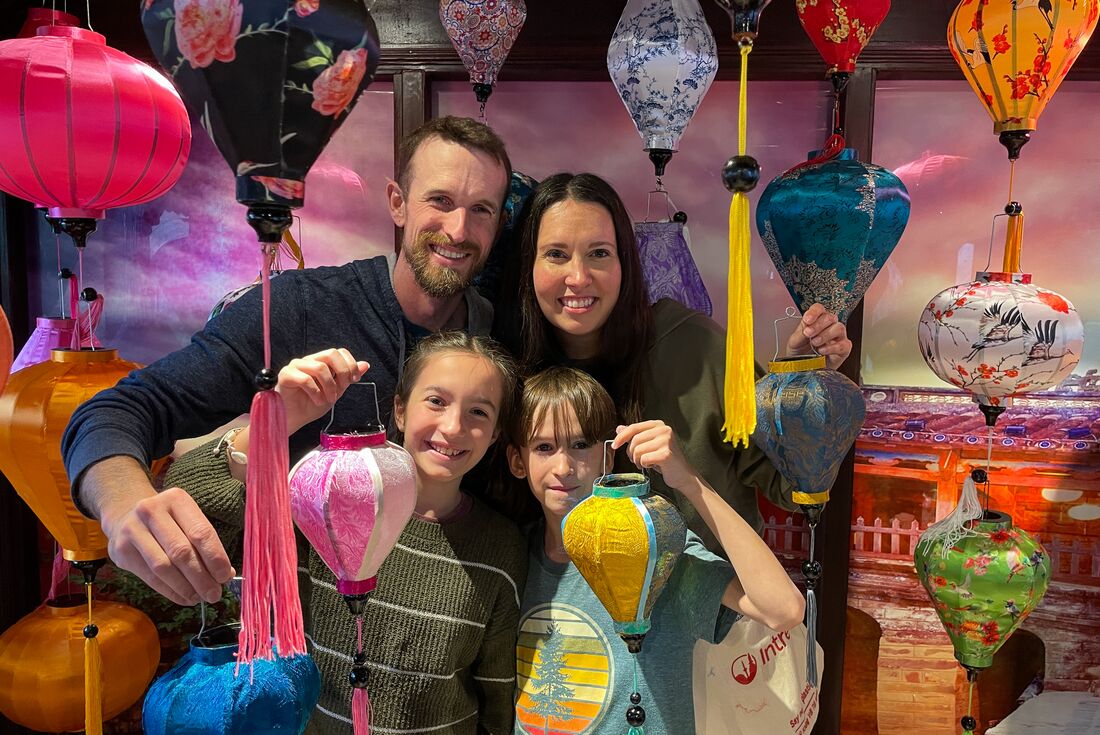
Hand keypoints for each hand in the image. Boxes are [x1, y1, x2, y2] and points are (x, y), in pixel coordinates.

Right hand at [94, 475, 234, 605]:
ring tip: (199, 598)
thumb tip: (225, 575)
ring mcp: (133, 529)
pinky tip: (183, 597)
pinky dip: (169, 591)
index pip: (201, 532)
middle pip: (181, 551)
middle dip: (201, 578)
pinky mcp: (120, 550)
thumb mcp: (187, 521)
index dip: (215, 558)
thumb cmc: (167, 521)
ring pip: (163, 566)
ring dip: (185, 587)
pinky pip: (149, 577)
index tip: (225, 577)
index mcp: (176, 499)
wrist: (125, 515)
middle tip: (214, 595)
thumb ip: (205, 544)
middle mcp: (152, 511)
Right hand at [276, 348, 369, 433]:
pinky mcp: (286, 375)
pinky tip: (317, 401)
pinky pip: (305, 379)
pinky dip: (316, 392)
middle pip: (331, 353)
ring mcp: (296, 366)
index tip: (355, 380)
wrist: (293, 419)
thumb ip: (347, 378)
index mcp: (320, 362)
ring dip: (329, 386)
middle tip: (342, 388)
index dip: (350, 364)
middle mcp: (309, 360)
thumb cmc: (311, 405)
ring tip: (328, 400)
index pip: (339, 352)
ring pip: (320, 367)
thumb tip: (365, 364)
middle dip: (342, 371)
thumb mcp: (335, 392)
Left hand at [611, 420, 699, 492]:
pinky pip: (644, 459)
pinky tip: (653, 466)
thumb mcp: (649, 445)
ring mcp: (666, 441)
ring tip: (646, 463)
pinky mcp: (666, 454)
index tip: (614, 445)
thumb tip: (619, 428)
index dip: (621, 437)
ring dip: (638, 460)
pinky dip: (645, 465)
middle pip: (634, 440)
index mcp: (659, 425)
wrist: (683, 475)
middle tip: (638, 460)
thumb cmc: (665, 460)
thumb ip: (635, 435)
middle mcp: (664, 429)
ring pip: (638, 450)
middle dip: (632, 453)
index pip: (634, 427)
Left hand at [785, 303, 851, 369]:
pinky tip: (822, 351)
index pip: (819, 309)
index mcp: (816, 321)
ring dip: (825, 335)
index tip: (807, 320)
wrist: (804, 370)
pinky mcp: (844, 349)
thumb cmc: (800, 354)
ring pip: (839, 328)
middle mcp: (829, 326)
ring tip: (815, 343)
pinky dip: (832, 347)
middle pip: (829, 317)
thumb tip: (806, 327)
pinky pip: (843, 344)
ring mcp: (838, 337)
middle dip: (818, 325)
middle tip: (808, 334)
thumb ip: (799, 334)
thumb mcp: (794, 343)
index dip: (814, 312)